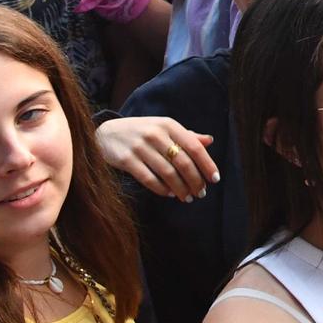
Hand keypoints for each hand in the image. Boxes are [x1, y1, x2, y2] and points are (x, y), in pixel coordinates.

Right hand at [98, 116, 219, 201]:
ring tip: (187, 197)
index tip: (215, 179)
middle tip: (201, 193)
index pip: (194, 146)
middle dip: (195, 181)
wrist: (106, 132)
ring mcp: (140, 147)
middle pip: (183, 163)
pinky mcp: (126, 160)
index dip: (207, 164)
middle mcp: (156, 134)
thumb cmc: (141, 131)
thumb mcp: (164, 128)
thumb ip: (186, 135)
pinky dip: (162, 189)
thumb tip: (209, 141)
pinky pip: (149, 179)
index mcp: (169, 125)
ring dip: (181, 189)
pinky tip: (170, 194)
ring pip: (167, 173)